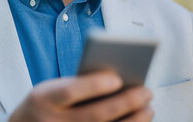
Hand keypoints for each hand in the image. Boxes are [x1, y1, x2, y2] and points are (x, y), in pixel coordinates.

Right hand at [9, 71, 152, 121]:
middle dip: (125, 103)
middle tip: (147, 92)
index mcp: (44, 99)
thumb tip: (120, 83)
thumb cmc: (46, 103)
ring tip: (148, 108)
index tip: (117, 78)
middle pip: (95, 115)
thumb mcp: (51, 89)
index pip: (70, 92)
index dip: (94, 85)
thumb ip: (78, 85)